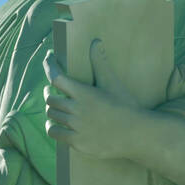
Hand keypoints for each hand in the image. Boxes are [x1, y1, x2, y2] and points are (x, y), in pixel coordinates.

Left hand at [43, 40, 140, 160]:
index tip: (48, 59)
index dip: (48, 66)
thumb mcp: (112, 82)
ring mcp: (76, 127)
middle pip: (51, 98)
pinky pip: (54, 133)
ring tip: (55, 107)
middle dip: (49, 93)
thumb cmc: (125, 106)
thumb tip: (95, 41)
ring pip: (51, 116)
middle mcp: (77, 109)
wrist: (136, 134)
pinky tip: (55, 125)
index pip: (56, 77)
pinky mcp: (77, 142)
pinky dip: (52, 127)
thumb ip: (100, 62)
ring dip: (51, 110)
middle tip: (51, 91)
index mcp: (84, 93)